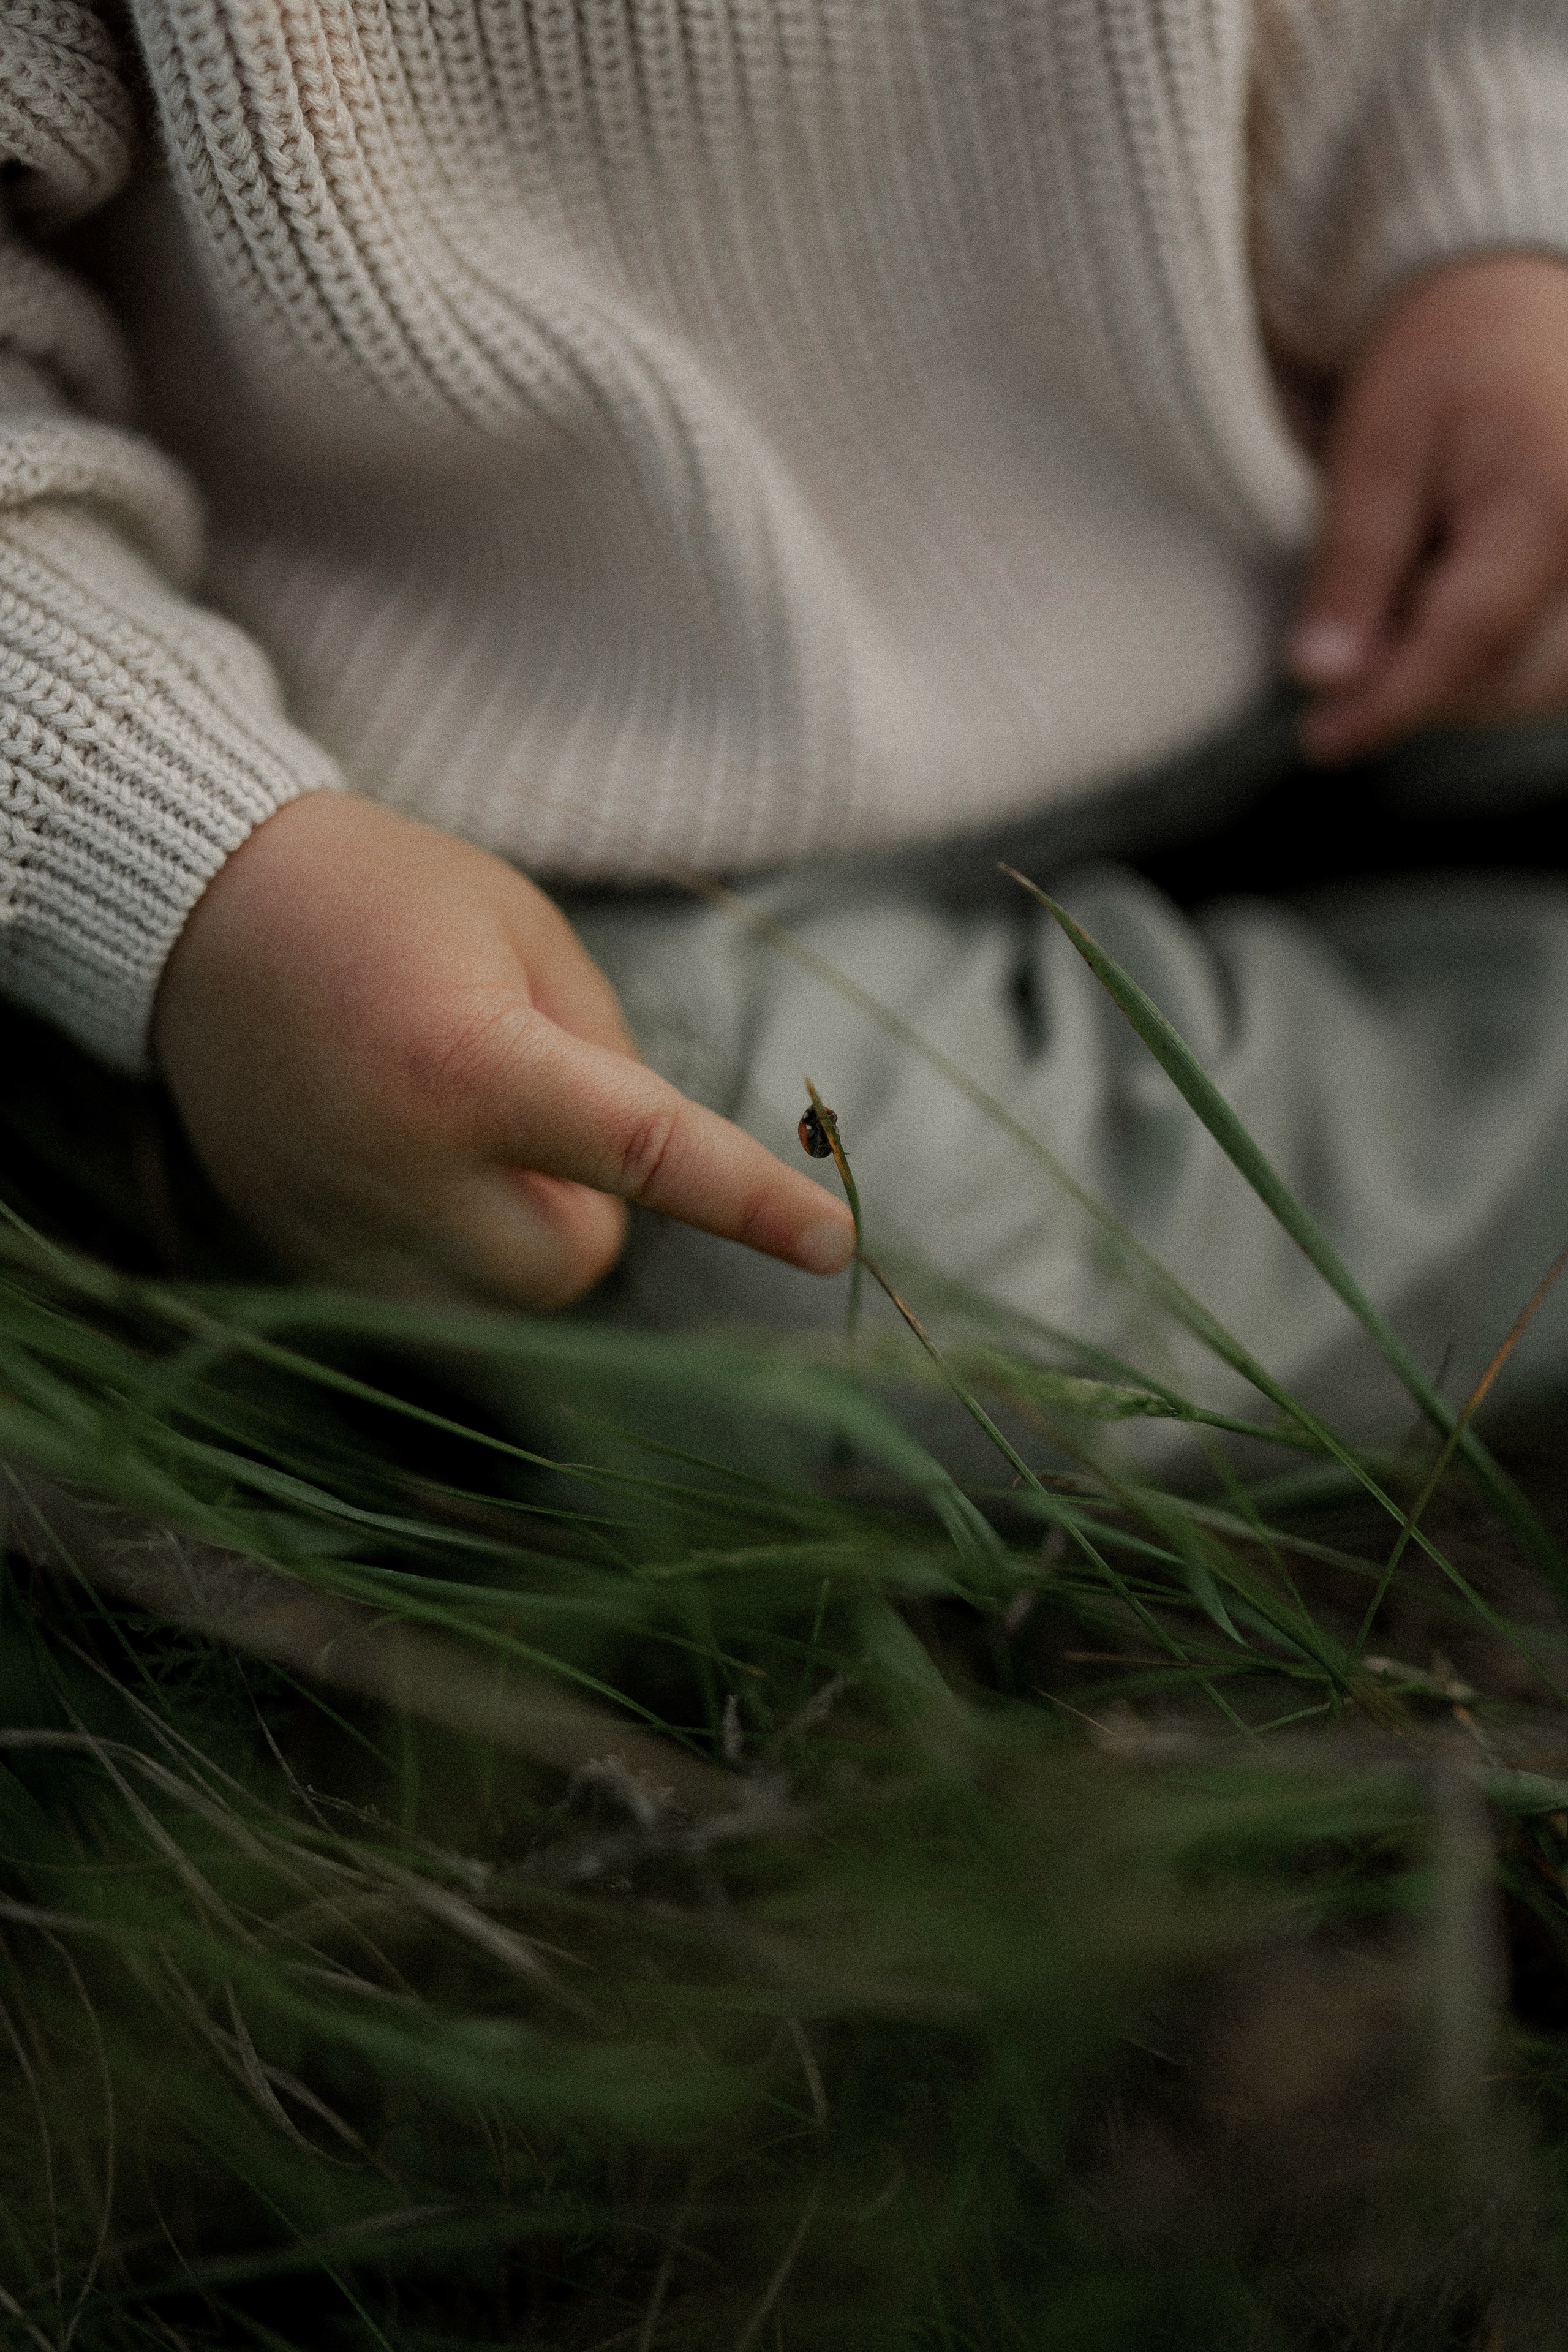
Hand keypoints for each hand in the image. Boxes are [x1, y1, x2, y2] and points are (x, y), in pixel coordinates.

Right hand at [152, 793, 854, 1306]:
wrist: (202, 914)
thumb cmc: (386, 896)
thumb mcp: (525, 931)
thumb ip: (607, 1050)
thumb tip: (652, 1162)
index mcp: (472, 1066)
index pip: (646, 1155)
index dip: (749, 1203)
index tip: (831, 1240)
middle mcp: (404, 1171)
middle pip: (577, 1263)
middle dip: (596, 1205)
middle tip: (544, 1111)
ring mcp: (344, 1229)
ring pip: (506, 1305)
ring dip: (526, 1234)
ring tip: (467, 1135)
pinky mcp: (302, 1258)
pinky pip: (429, 1303)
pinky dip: (455, 1253)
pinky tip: (406, 1163)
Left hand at [1288, 253, 1567, 761]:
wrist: (1515, 303)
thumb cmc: (1439, 361)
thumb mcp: (1373, 450)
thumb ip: (1352, 568)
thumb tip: (1323, 677)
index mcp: (1551, 502)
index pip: (1467, 642)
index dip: (1388, 704)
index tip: (1318, 742)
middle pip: (1509, 677)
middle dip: (1421, 689)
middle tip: (1346, 655)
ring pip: (1541, 685)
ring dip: (1462, 685)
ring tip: (1400, 616)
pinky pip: (1560, 666)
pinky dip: (1499, 669)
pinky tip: (1445, 625)